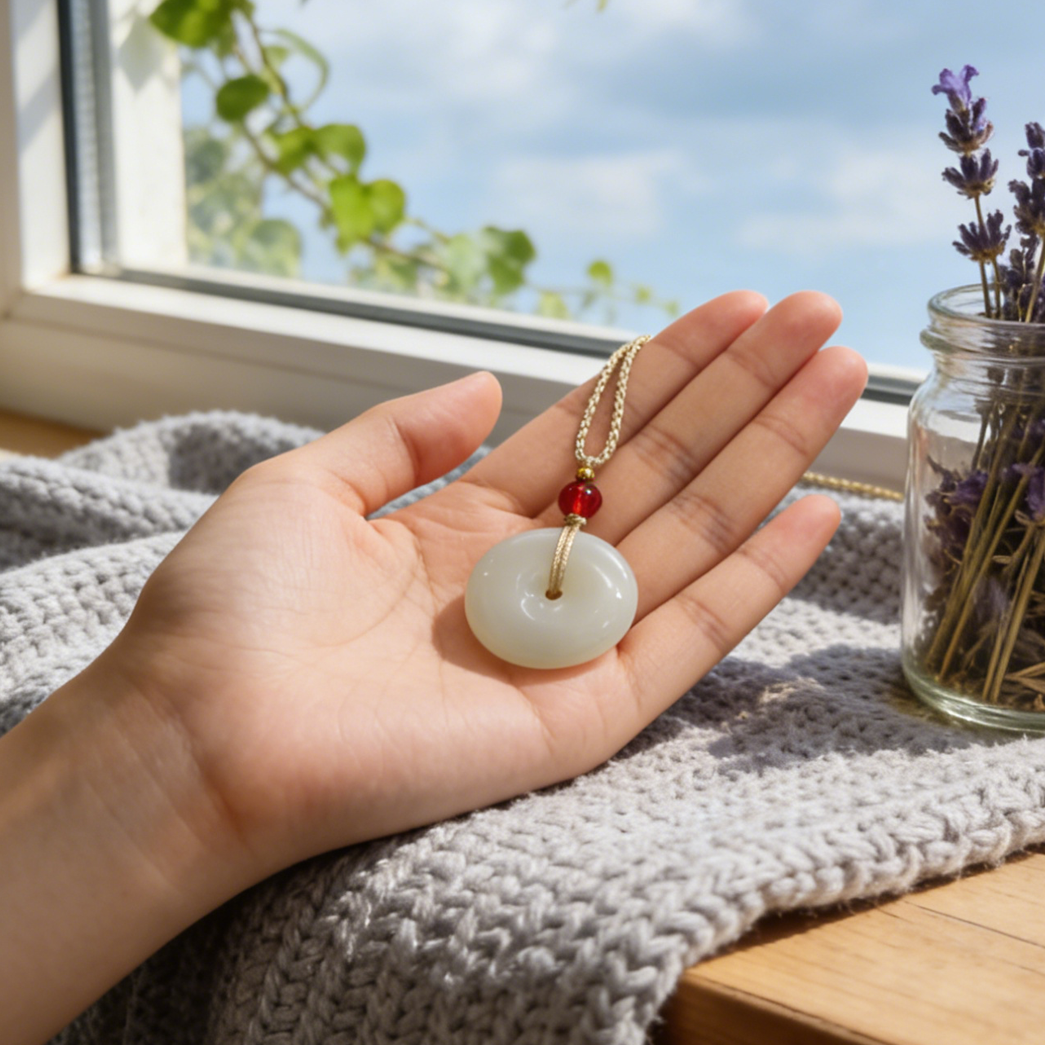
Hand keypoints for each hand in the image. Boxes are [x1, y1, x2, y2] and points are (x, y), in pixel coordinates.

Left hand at [86, 290, 866, 883]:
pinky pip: (688, 637)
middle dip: (746, 389)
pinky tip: (814, 510)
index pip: (602, 430)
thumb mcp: (307, 488)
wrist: (200, 740)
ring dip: (774, 452)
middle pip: (667, 466)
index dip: (671, 365)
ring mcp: (569, 644)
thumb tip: (486, 383)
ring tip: (843, 374)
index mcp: (473, 526)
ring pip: (697, 531)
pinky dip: (757, 579)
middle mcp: (536, 578)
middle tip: (821, 313)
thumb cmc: (230, 616)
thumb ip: (403, 436)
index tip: (739, 305)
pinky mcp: (586, 713)